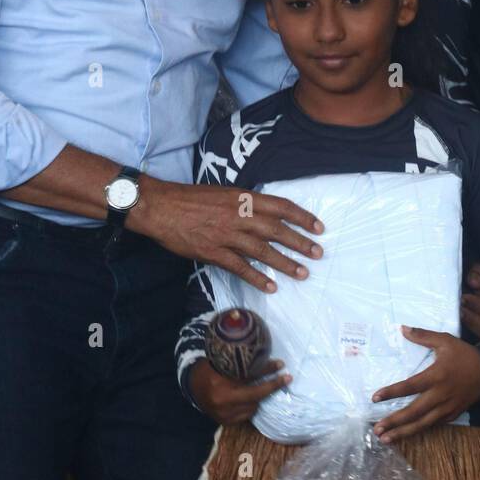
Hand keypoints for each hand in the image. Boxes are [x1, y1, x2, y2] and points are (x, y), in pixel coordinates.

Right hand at [130, 177, 323, 290]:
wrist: (162, 207)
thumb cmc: (191, 198)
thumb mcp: (224, 193)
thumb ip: (245, 203)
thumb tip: (265, 213)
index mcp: (243, 197)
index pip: (281, 206)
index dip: (302, 217)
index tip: (318, 227)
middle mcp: (239, 215)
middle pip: (277, 230)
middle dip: (300, 242)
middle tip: (318, 253)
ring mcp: (227, 235)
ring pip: (263, 251)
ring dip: (285, 263)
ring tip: (302, 273)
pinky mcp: (213, 252)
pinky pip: (240, 268)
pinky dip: (257, 278)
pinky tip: (271, 287)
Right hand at [187, 357, 290, 424]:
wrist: (192, 386)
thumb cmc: (208, 369)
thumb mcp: (221, 361)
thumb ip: (239, 363)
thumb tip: (264, 357)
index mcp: (219, 382)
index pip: (248, 376)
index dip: (266, 369)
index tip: (281, 365)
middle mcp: (222, 400)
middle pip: (255, 394)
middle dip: (272, 386)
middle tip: (286, 378)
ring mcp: (223, 414)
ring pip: (252, 406)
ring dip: (260, 396)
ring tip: (264, 386)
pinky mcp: (225, 422)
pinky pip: (246, 414)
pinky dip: (251, 405)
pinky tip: (250, 398)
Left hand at [371, 327, 479, 440]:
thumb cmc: (464, 355)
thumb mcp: (445, 340)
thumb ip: (423, 335)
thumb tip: (402, 328)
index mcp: (436, 376)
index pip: (409, 386)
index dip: (391, 393)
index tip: (375, 398)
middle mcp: (440, 395)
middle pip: (414, 412)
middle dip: (394, 422)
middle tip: (376, 430)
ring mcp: (447, 408)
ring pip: (422, 424)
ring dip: (403, 432)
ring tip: (385, 439)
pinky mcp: (452, 414)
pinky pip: (433, 425)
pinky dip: (419, 430)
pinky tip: (405, 434)